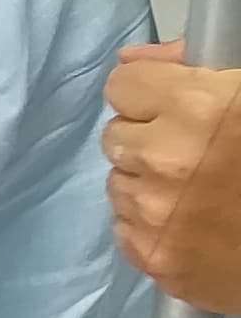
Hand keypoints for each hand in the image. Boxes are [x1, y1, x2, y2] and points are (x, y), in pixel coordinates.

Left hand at [107, 41, 240, 312]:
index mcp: (195, 108)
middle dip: (149, 140)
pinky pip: (127, 228)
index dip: (150, 94)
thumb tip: (132, 58)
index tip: (175, 107)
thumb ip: (189, 68)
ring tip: (200, 193)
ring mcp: (154, 214)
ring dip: (150, 183)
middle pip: (117, 135)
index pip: (122, 85)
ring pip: (119, 183)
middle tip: (197, 154)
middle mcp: (163, 159)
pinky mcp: (154, 259)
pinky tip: (196, 225)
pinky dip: (153, 226)